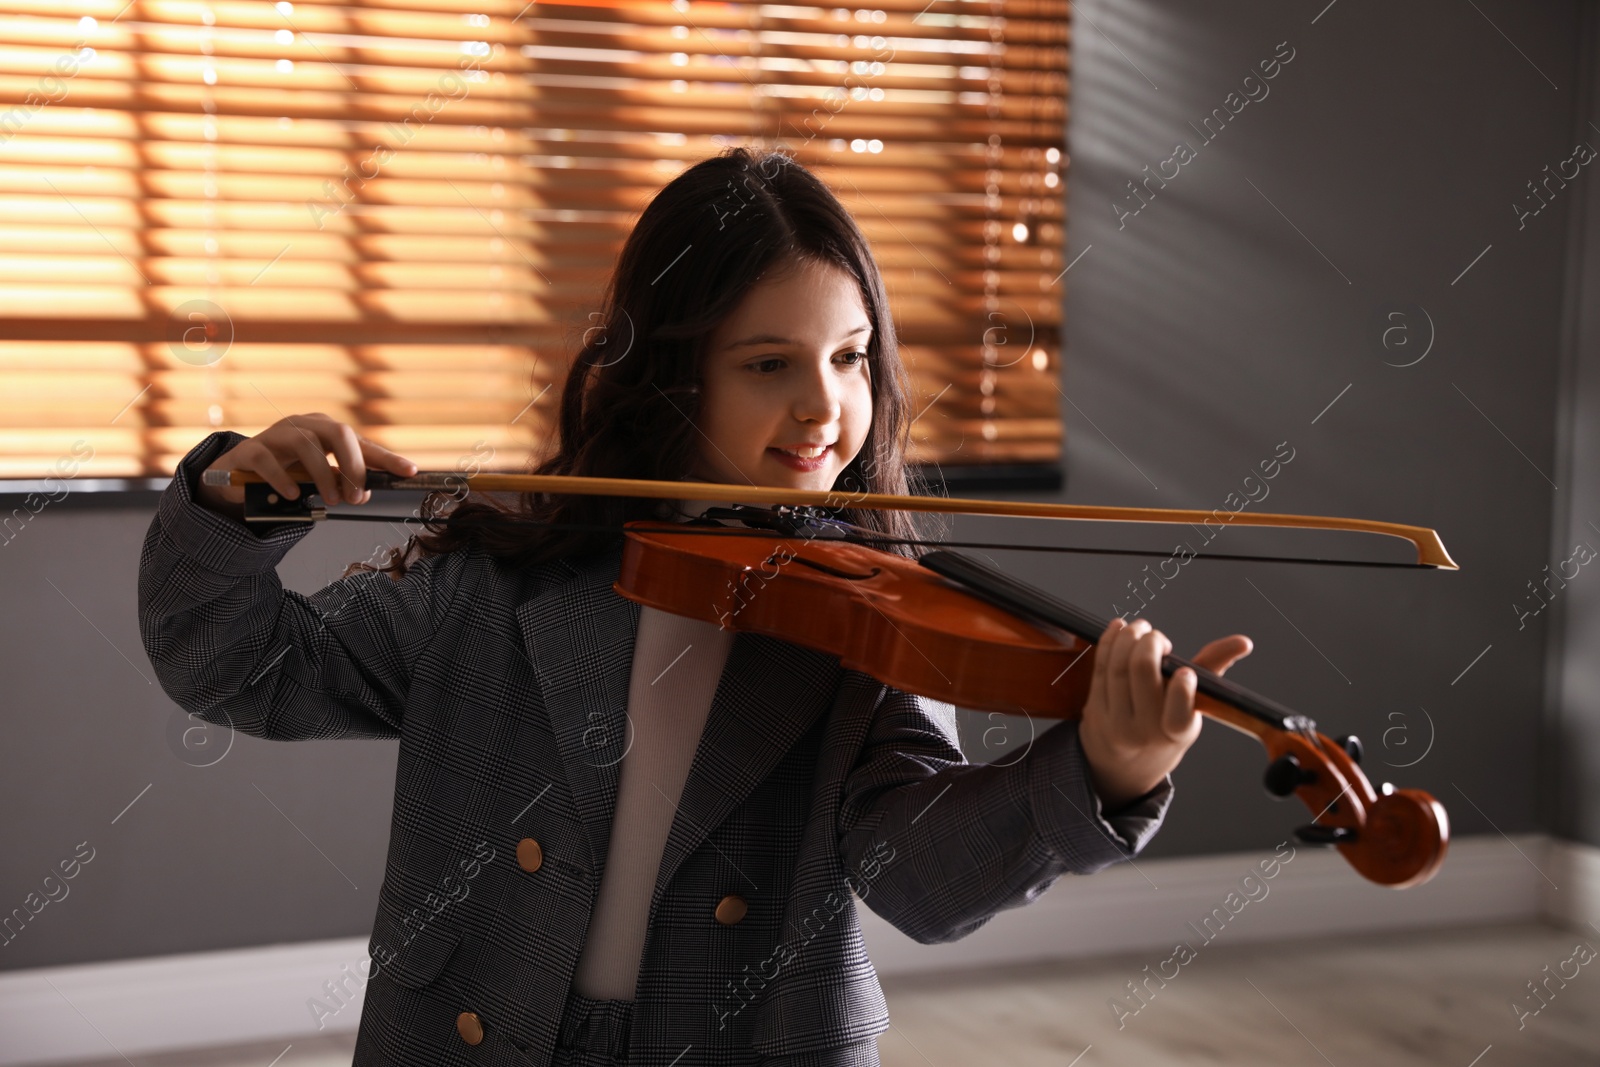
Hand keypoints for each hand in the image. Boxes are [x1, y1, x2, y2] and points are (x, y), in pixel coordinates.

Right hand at [196, 412, 417, 519]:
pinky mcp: (250, 450)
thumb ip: (342, 482)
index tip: (410, 471)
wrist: (239, 475)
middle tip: (356, 496)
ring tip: (332, 499)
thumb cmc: (287, 472)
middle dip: (353, 466)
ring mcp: (276, 434)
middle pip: (338, 433)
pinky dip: (283, 478)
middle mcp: (304, 426)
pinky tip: (294, 494)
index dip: (387, 457)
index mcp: (326, 431)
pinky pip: (268, 459)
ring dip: (324, 475)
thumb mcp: (320, 477)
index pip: (362, 442)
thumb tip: (363, 494)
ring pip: (306, 444)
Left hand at [1077, 617, 1252, 809]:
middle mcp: (1144, 731)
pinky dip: (1108, 642)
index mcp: (1176, 733)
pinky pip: (1099, 668)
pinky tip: (1119, 630)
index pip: (1178, 716)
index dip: (1181, 691)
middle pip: (1141, 674)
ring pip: (1117, 667)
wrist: (1120, 766)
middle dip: (1149, 643)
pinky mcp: (1094, 709)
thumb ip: (1213, 671)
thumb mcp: (1193, 710)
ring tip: (1139, 628)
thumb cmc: (1163, 730)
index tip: (1185, 671)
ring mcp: (1114, 721)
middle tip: (1156, 636)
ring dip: (1127, 638)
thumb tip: (1243, 642)